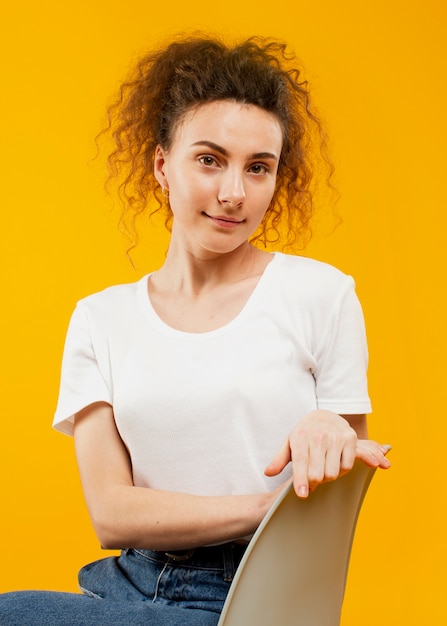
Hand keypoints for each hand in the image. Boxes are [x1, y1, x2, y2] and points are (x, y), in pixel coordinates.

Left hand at [264, 410, 390, 497]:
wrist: (325, 415)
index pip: (301, 462)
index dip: (301, 480)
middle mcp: (319, 436)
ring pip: (332, 472)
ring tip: (321, 470)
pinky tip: (334, 464)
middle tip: (310, 481)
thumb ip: (279, 459)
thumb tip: (268, 473)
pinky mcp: (350, 438)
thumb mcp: (289, 442)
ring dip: (326, 477)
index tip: (302, 494)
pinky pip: (347, 466)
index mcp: (301, 436)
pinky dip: (341, 470)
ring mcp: (336, 437)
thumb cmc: (305, 432)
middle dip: (313, 482)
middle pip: (317, 473)